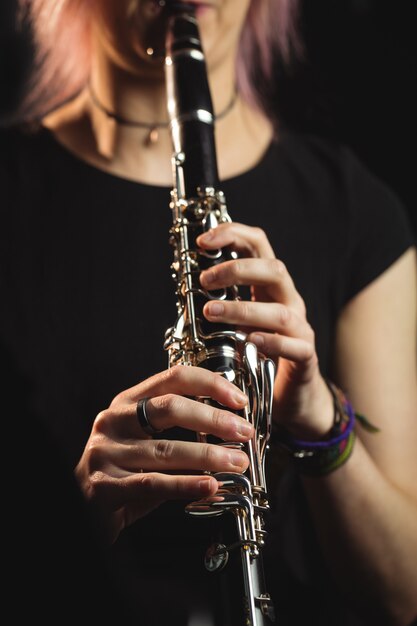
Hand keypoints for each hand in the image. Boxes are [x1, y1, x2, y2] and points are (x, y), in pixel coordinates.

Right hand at [75, 365, 251, 542]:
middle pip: (170, 408)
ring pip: (165, 450)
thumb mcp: (147, 441)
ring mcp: (106, 452)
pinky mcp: (104, 485)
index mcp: (128, 402)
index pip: (173, 378)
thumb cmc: (124, 470)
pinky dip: (186, 485)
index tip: (239, 400)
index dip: (210, 384)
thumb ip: (181, 432)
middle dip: (213, 419)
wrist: (84, 505)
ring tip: (237, 463)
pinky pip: (153, 483)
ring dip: (208, 456)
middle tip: (243, 433)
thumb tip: (231, 430)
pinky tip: (210, 486)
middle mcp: (114, 420)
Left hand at [197, 223, 332, 439]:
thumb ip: (219, 301)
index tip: (203, 240)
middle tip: (205, 280)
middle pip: (274, 270)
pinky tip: (250, 341)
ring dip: (243, 309)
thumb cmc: (258, 354)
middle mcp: (289, 301)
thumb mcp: (236, 322)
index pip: (258, 246)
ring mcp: (300, 329)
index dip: (233, 234)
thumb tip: (185, 285)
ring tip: (212, 312)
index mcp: (269, 287)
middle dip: (237, 269)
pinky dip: (272, 342)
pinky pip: (295, 346)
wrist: (291, 394)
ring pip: (280, 311)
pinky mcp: (306, 357)